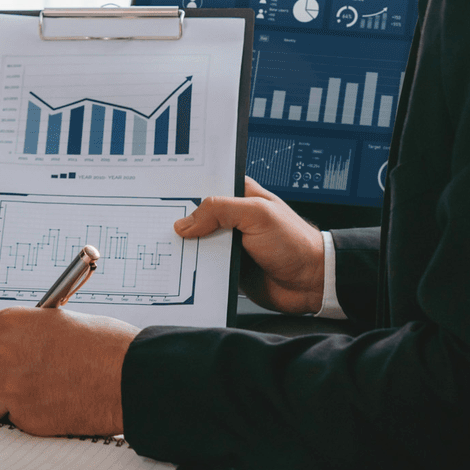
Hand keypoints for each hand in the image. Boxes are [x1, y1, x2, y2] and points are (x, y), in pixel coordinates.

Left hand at [0, 307, 138, 436]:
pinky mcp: (26, 418)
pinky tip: (53, 404)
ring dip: (7, 402)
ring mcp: (12, 389)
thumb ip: (22, 335)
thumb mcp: (56, 322)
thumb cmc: (105, 346)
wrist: (132, 377)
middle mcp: (3, 354)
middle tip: (20, 376)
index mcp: (10, 323)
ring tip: (41, 391)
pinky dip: (27, 417)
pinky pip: (12, 421)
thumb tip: (4, 348)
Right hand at [176, 177, 326, 313]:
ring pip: (198, 243)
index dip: (186, 190)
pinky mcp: (228, 267)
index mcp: (241, 196)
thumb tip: (186, 222)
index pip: (207, 186)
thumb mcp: (257, 214)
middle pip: (197, 216)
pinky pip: (205, 266)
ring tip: (163, 247)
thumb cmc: (295, 243)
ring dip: (186, 247)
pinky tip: (179, 268)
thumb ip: (221, 210)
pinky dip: (194, 268)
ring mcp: (230, 244)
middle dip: (180, 221)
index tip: (162, 194)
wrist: (311, 283)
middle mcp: (234, 218)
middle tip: (157, 223)